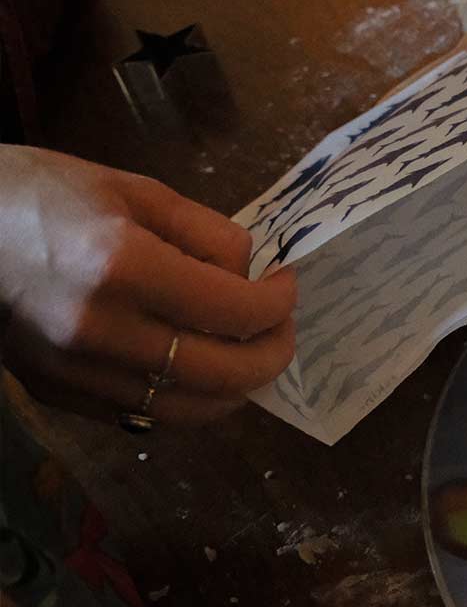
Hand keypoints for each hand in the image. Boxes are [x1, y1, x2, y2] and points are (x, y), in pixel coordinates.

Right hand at [0, 146, 296, 423]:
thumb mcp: (134, 191)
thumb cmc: (42, 196)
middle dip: (273, 352)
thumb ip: (207, 235)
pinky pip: (151, 415)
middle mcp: (103, 331)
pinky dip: (190, 397)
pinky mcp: (62, 396)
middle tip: (280, 326)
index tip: (284, 285)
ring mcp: (79, 373)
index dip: (279, 303)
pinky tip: (197, 365)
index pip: (236, 312)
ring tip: (246, 350)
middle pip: (226, 374)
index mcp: (123, 267)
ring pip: (194, 410)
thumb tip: (253, 275)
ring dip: (237, 386)